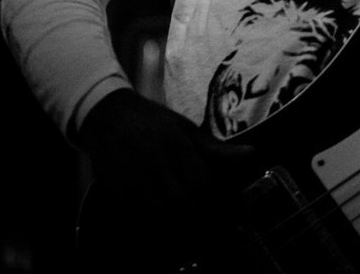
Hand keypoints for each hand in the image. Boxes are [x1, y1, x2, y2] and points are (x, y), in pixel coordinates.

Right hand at [77, 89, 256, 265]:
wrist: (106, 116)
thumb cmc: (153, 122)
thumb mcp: (186, 129)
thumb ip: (216, 148)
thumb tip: (253, 155)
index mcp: (176, 145)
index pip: (203, 183)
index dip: (218, 203)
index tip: (232, 216)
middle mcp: (155, 164)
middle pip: (184, 204)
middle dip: (204, 223)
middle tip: (220, 236)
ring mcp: (133, 180)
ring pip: (162, 217)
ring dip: (182, 233)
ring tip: (200, 243)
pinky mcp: (117, 193)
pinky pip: (140, 220)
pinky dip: (157, 231)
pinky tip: (171, 236)